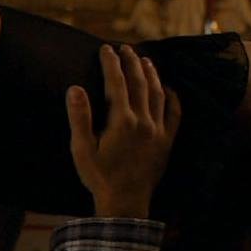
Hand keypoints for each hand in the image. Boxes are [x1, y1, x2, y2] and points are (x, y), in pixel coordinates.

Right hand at [66, 44, 180, 217]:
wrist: (125, 202)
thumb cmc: (99, 177)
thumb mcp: (82, 149)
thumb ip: (80, 117)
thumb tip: (75, 88)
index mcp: (122, 121)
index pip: (116, 83)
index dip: (111, 64)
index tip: (106, 49)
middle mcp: (144, 121)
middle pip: (139, 83)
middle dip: (131, 62)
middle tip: (125, 48)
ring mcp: (158, 131)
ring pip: (158, 94)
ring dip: (152, 74)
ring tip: (145, 60)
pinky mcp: (167, 141)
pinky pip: (174, 113)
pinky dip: (173, 97)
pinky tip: (169, 88)